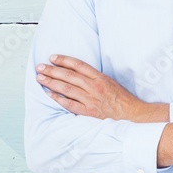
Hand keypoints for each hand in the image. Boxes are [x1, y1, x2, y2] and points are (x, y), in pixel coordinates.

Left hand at [36, 55, 166, 122]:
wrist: (132, 115)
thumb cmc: (122, 98)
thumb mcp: (111, 81)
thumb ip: (95, 77)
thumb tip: (78, 72)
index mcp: (100, 77)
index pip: (79, 65)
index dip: (64, 60)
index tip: (53, 57)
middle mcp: (94, 87)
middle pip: (69, 76)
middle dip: (52, 70)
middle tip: (40, 67)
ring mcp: (90, 100)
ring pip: (67, 88)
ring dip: (51, 82)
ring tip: (40, 78)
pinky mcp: (88, 112)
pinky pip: (70, 104)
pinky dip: (58, 98)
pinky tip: (49, 94)